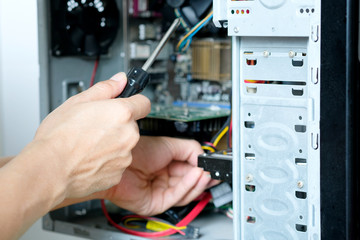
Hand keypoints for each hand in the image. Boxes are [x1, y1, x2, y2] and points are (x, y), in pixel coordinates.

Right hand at [33, 72, 150, 199]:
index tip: (128, 104)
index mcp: (122, 113)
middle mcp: (128, 135)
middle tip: (95, 127)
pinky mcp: (118, 174)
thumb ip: (106, 88)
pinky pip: (117, 163)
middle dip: (118, 125)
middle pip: (131, 125)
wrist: (50, 170)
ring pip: (124, 145)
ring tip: (88, 145)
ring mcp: (125, 156)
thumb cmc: (59, 137)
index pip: (144, 103)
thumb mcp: (78, 101)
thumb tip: (120, 80)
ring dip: (112, 144)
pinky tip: (89, 158)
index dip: (135, 101)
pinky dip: (107, 161)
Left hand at [101, 136, 218, 215]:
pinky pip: (176, 197)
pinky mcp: (157, 203)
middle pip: (190, 183)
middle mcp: (165, 179)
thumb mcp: (169, 144)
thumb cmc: (136, 151)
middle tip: (212, 172)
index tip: (212, 166)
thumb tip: (203, 158)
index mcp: (168, 165)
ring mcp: (161, 192)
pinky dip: (188, 187)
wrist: (119, 162)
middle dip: (203, 178)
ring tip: (204, 172)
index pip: (190, 170)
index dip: (202, 169)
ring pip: (186, 192)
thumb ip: (190, 149)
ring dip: (197, 182)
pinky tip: (194, 176)